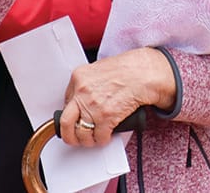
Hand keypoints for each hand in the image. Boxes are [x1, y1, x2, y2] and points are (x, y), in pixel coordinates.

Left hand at [58, 47, 175, 146]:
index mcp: (79, 78)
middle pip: (66, 123)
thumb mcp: (100, 69)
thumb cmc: (127, 69)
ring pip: (82, 134)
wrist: (144, 73)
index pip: (65, 103)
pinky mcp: (106, 117)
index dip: (72, 115)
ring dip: (88, 140)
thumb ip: (88, 84)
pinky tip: (106, 136)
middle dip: (69, 135)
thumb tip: (83, 100)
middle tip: (74, 138)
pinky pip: (99, 137)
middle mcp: (83, 92)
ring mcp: (94, 105)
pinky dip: (102, 140)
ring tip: (94, 138)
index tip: (74, 120)